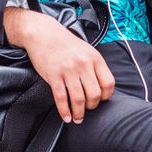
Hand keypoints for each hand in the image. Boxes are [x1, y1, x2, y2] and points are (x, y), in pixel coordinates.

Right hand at [3, 6, 113, 123]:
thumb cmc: (65, 43)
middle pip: (94, 94)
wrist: (43, 33)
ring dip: (79, 113)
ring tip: (78, 118)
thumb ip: (95, 66)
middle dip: (92, 106)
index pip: (108, 84)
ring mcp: (68, 70)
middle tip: (87, 108)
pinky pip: (61, 98)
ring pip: (78, 99)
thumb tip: (102, 88)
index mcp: (94, 58)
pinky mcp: (53, 75)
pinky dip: (64, 111)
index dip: (106, 96)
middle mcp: (83, 64)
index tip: (100, 100)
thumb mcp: (87, 50)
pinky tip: (66, 116)